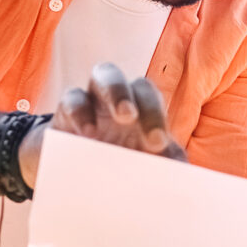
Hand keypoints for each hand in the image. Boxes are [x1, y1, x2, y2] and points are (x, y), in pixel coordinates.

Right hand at [25, 62, 183, 184]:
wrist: (76, 171)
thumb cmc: (118, 163)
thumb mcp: (139, 166)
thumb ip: (163, 164)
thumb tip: (181, 170)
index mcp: (145, 111)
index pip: (155, 102)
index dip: (156, 118)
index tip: (157, 145)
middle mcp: (123, 97)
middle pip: (139, 85)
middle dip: (145, 103)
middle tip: (135, 122)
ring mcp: (94, 98)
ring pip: (105, 75)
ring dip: (115, 91)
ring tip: (122, 118)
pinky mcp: (66, 112)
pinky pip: (73, 99)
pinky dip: (80, 112)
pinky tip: (87, 133)